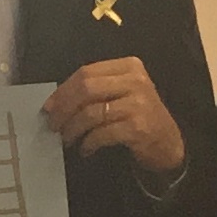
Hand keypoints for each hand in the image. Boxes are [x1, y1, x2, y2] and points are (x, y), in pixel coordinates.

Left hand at [43, 57, 184, 175]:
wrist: (168, 144)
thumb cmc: (139, 117)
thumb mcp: (122, 93)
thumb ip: (96, 89)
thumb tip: (56, 101)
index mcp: (129, 66)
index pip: (86, 72)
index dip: (63, 90)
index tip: (48, 107)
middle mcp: (136, 81)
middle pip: (86, 89)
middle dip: (64, 108)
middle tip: (52, 124)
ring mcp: (138, 104)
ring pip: (91, 112)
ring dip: (73, 128)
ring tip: (66, 139)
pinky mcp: (138, 128)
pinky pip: (102, 133)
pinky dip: (89, 143)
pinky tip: (85, 149)